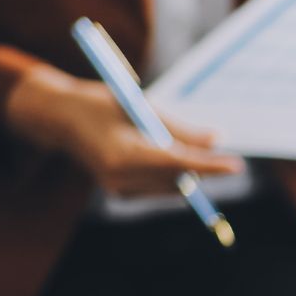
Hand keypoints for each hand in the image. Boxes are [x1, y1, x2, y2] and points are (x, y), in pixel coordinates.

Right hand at [4, 64, 241, 195]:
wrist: (59, 118)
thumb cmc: (100, 103)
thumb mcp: (140, 105)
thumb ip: (178, 127)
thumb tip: (217, 141)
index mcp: (123, 154)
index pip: (177, 163)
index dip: (210, 165)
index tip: (236, 166)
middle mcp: (119, 178)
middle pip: (178, 179)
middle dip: (202, 168)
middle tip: (223, 154)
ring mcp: (117, 189)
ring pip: (171, 186)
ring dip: (187, 170)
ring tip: (180, 146)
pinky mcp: (119, 193)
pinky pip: (158, 187)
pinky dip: (171, 174)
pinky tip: (165, 156)